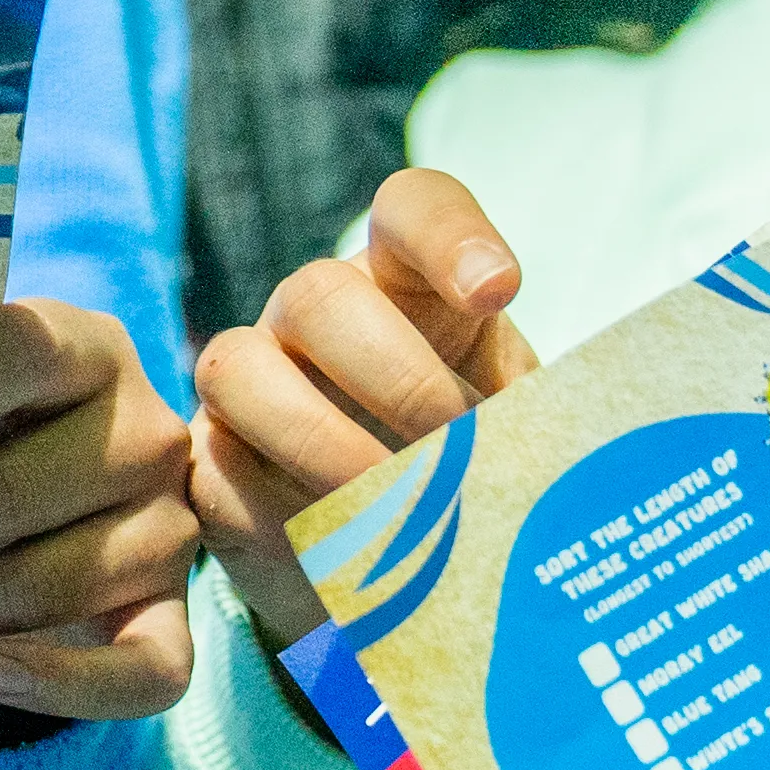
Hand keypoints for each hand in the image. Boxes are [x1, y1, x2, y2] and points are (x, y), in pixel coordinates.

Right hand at [188, 168, 538, 653]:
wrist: (396, 559)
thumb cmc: (470, 470)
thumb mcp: (519, 434)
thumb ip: (536, 426)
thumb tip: (559, 460)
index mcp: (406, 285)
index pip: (413, 210)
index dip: (450, 236)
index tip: (498, 292)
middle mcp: (315, 314)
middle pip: (319, 293)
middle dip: (395, 375)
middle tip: (454, 446)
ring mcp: (249, 379)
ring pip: (235, 365)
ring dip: (322, 442)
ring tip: (394, 509)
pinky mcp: (210, 459)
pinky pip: (214, 465)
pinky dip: (279, 512)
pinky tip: (343, 552)